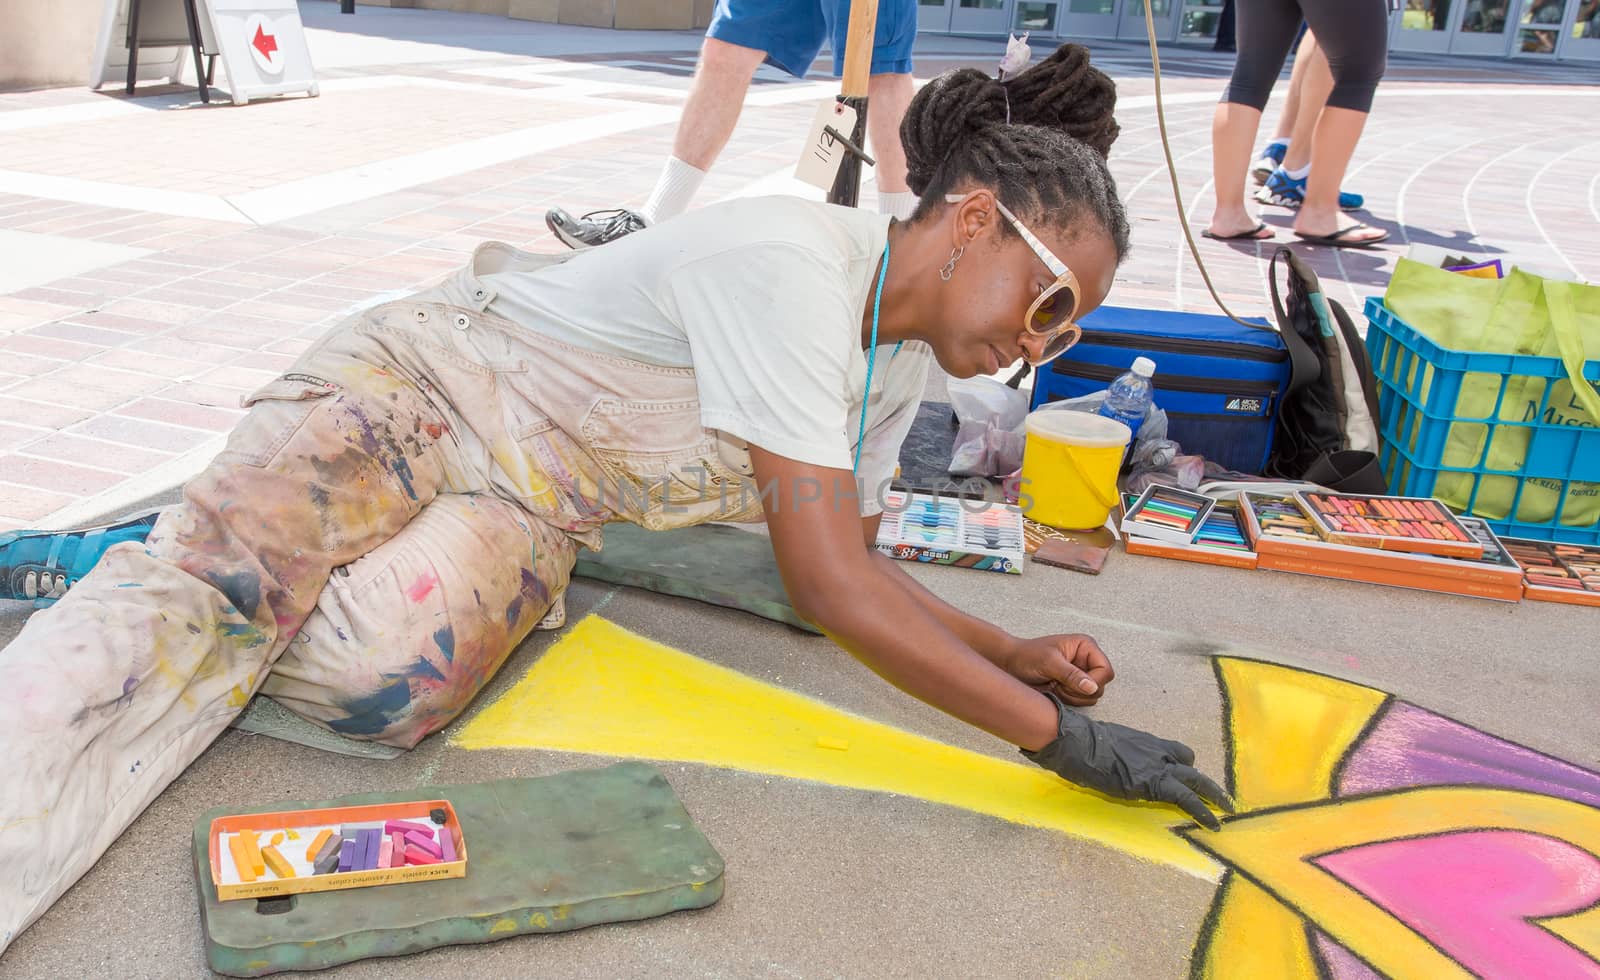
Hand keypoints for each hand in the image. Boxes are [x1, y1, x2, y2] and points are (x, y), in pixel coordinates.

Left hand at [1003, 634, 1114, 705]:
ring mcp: (1081, 674)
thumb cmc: (1026, 656)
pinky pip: (1082, 701)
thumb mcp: (1049, 663)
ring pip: (1092, 696)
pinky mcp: (1074, 686)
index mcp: (1086, 647)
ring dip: (1073, 696)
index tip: (1072, 684)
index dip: (1094, 682)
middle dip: (1079, 691)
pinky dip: (1069, 700)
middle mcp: (1087, 660)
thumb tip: (1092, 687)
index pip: (1106, 670)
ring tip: (1055, 685)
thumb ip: (1071, 675)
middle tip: (1058, 684)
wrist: (1010, 664)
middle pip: (1101, 686)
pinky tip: (1055, 690)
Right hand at [1022, 692, 1234, 829]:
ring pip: (1196, 780)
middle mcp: (1156, 750)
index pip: (1175, 752)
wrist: (1077, 742)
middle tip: (1222, 797)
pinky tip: (1212, 824)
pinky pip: (1187, 798)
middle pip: (1189, 763)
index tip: (1186, 776)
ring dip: (1213, 796)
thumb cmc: (1081, 743)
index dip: (1182, 765)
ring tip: (1226, 812)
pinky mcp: (1154, 784)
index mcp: (1145, 741)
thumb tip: (1108, 760)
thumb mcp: (1106, 743)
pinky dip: (1203, 811)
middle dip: (1207, 783)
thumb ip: (1117, 752)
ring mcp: (1157, 766)